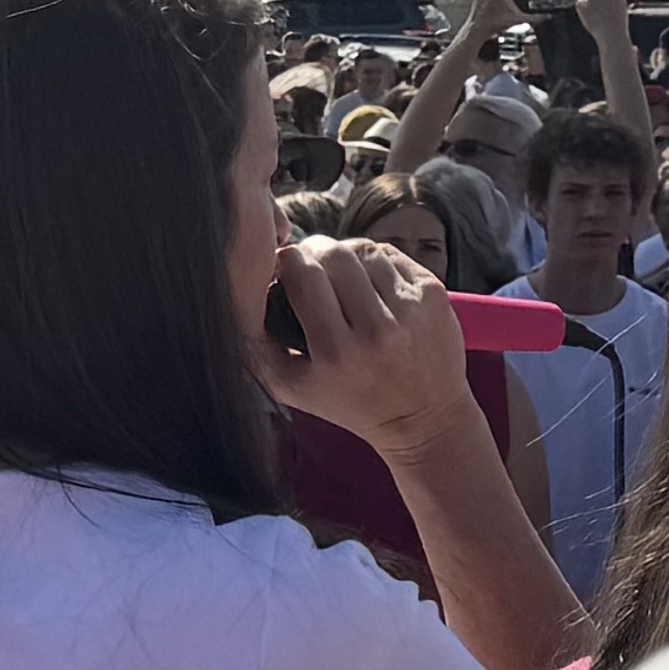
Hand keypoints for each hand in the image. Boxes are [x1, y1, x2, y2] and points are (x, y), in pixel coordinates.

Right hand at [258, 230, 484, 466]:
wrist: (423, 420)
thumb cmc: (350, 402)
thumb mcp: (292, 389)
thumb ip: (256, 348)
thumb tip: (235, 299)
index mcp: (336, 352)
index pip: (303, 274)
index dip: (287, 261)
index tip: (284, 268)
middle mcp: (376, 331)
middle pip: (333, 253)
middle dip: (315, 251)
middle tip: (310, 263)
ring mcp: (410, 311)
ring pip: (364, 249)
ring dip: (346, 255)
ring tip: (341, 275)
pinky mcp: (434, 296)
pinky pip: (393, 255)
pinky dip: (376, 261)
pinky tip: (370, 282)